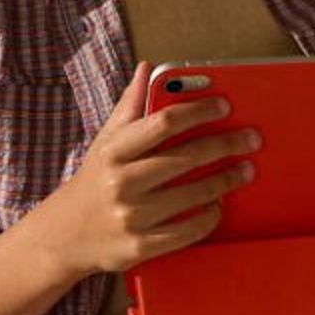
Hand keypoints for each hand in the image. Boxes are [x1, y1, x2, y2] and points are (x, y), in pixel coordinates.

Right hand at [24, 71, 253, 279]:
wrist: (62, 235)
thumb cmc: (93, 182)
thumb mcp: (105, 141)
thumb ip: (130, 106)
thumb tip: (148, 68)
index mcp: (114, 151)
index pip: (163, 122)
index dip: (198, 111)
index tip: (224, 107)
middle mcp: (122, 182)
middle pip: (186, 158)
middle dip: (225, 146)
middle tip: (251, 139)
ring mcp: (131, 216)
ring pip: (192, 195)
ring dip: (225, 181)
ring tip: (245, 171)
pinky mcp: (139, 246)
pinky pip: (186, 231)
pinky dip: (208, 217)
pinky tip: (218, 206)